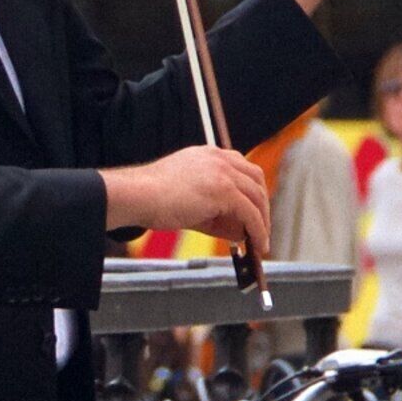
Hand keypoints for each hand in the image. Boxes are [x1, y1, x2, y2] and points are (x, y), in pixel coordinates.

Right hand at [103, 147, 270, 253]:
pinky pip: (251, 213)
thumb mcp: (191, 203)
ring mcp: (223, 172)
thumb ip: (216, 214)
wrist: (138, 195)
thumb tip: (239, 232)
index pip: (241, 169)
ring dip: (263, 220)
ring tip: (261, 242)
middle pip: (255, 179)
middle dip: (262, 204)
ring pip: (257, 197)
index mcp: (208, 155)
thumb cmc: (153, 199)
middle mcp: (219, 158)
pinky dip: (258, 230)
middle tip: (261, 227)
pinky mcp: (225, 190)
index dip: (251, 190)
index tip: (254, 209)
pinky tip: (258, 245)